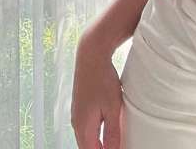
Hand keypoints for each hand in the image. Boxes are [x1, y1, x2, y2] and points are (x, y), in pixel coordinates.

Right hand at [71, 31, 122, 148]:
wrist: (91, 56)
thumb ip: (113, 133)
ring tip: (114, 140)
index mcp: (83, 128)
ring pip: (88, 136)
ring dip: (99, 141)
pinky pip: (87, 125)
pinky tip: (107, 126)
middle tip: (118, 145)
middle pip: (88, 146)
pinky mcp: (80, 105)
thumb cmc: (103, 80)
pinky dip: (97, 131)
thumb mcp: (113, 108)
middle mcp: (76, 123)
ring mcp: (77, 113)